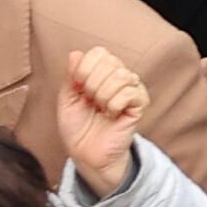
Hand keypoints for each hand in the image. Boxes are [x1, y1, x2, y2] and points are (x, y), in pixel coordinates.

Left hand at [56, 44, 151, 183]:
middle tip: (90, 101)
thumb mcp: (66, 100)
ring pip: (120, 76)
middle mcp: (119, 78)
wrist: (86, 153)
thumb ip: (70, 77)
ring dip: (103, 95)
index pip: (99, 53)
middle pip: (109, 62)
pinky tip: (112, 113)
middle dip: (92, 83)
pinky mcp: (140, 104)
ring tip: (101, 109)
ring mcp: (131, 89)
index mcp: (101, 73)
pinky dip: (115, 104)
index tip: (78, 87)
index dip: (84, 68)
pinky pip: (130, 92)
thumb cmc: (77, 128)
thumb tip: (75, 53)